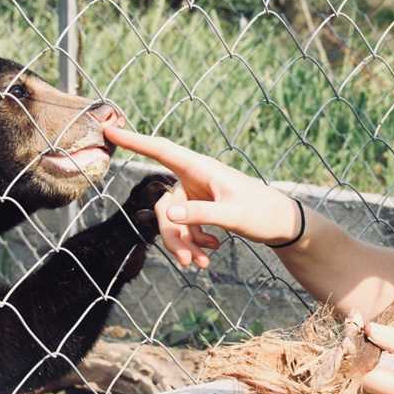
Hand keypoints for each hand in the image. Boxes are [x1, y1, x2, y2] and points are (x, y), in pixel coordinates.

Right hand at [104, 128, 300, 267]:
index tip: (110, 129)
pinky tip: (211, 252)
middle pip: (164, 205)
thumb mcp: (232, 215)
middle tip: (189, 261)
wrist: (283, 224)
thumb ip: (200, 214)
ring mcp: (196, 194)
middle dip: (172, 235)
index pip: (161, 149)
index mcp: (201, 168)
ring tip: (202, 264)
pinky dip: (193, 242)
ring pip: (172, 221)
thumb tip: (166, 215)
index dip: (135, 140)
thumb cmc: (262, 212)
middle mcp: (195, 178)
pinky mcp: (201, 209)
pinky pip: (184, 227)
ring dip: (184, 244)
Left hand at [362, 323, 393, 393]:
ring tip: (376, 362)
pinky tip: (383, 376)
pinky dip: (376, 387)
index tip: (359, 343)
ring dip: (368, 378)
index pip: (365, 376)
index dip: (358, 359)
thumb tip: (369, 328)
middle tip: (367, 350)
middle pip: (363, 387)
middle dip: (362, 367)